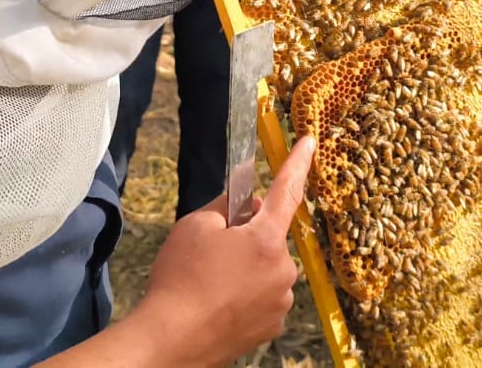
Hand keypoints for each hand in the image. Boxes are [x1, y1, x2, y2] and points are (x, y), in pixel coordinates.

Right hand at [133, 137, 315, 365]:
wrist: (170, 339)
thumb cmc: (181, 278)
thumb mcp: (195, 225)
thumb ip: (226, 207)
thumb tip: (245, 207)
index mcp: (267, 240)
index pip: (287, 191)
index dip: (298, 164)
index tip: (310, 142)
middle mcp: (283, 270)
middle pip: (269, 238)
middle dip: (248, 237)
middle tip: (213, 251)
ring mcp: (280, 302)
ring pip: (265, 270)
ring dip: (246, 269)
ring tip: (210, 284)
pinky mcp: (270, 327)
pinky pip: (262, 298)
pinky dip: (244, 296)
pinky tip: (218, 303)